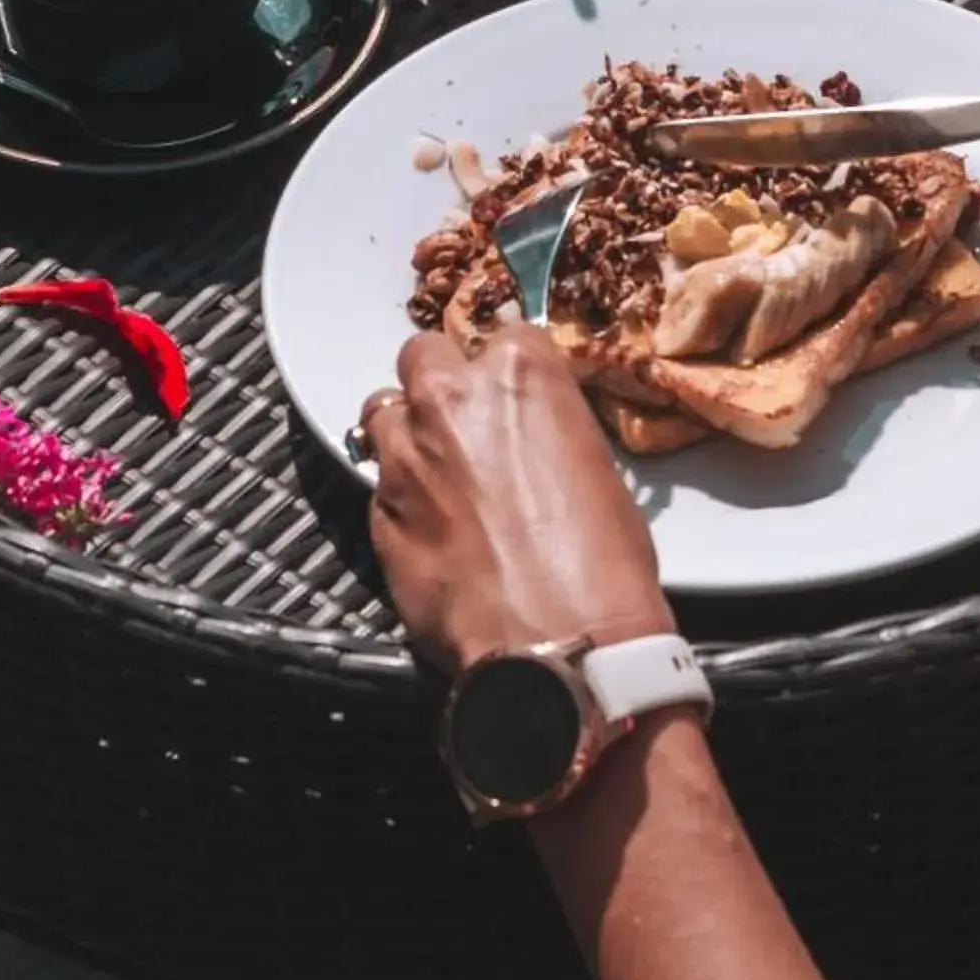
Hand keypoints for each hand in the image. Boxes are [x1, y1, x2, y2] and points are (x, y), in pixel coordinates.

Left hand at [365, 326, 675, 680]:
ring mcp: (406, 457)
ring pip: (383, 413)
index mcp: (518, 374)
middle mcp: (450, 400)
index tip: (514, 395)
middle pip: (423, 354)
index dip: (508, 368)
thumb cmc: (601, 564)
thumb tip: (528, 442)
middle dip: (440, 381)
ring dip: (407, 433)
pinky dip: (400, 500)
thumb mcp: (597, 469)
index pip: (504, 333)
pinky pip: (378, 487)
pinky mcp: (378, 516)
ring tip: (436, 474)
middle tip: (463, 422)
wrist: (561, 646)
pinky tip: (433, 533)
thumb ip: (545, 430)